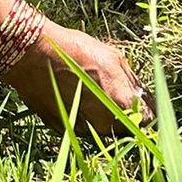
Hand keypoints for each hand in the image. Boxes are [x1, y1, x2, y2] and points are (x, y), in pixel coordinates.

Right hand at [3, 20, 152, 138]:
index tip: (140, 101)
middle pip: (125, 127)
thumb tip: (141, 95)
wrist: (33, 57)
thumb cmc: (76, 51)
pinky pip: (81, 126)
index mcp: (122, 105)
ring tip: (90, 92)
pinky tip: (74, 96)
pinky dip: (82, 116)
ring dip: (102, 115)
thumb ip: (132, 82)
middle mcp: (105, 125)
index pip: (148, 119)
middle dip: (123, 113)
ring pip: (102, 128)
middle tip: (112, 93)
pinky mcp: (64, 129)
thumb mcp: (114, 58)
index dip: (145, 109)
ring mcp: (83, 130)